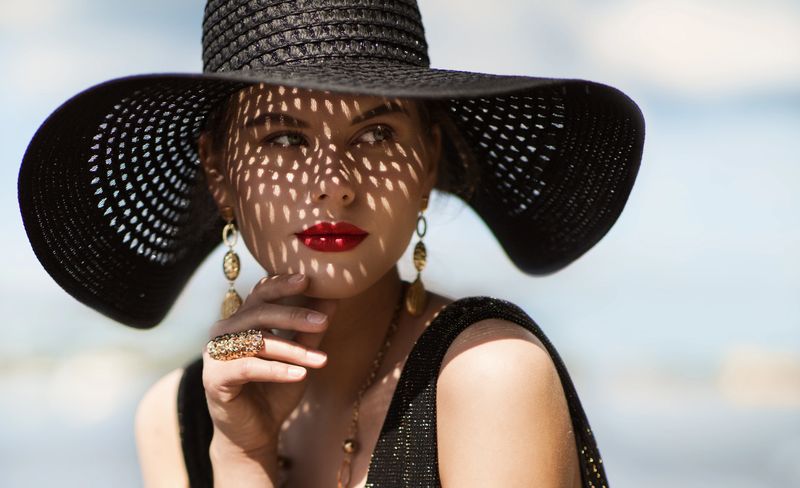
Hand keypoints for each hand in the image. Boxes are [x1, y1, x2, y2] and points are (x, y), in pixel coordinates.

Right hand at [202, 273, 336, 456]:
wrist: (254, 434)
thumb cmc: (274, 390)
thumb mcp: (298, 357)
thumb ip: (310, 330)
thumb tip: (334, 297)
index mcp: (242, 320)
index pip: (260, 292)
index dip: (282, 284)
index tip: (308, 279)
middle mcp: (224, 331)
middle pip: (258, 312)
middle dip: (294, 315)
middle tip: (323, 322)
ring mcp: (215, 353)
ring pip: (256, 341)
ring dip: (293, 350)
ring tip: (322, 360)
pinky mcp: (214, 377)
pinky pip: (247, 367)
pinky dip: (276, 370)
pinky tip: (301, 375)